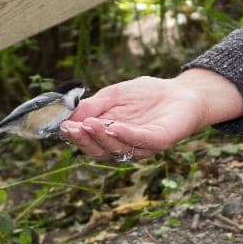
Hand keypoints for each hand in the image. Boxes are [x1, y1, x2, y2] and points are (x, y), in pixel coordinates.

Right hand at [60, 69, 242, 160]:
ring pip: (118, 149)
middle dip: (84, 140)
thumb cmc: (147, 95)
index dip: (74, 135)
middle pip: (100, 150)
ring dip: (101, 137)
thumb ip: (93, 106)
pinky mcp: (160, 140)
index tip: (61, 125)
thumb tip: (68, 114)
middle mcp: (125, 145)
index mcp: (111, 136)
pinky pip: (141, 141)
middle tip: (71, 128)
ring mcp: (143, 146)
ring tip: (89, 124)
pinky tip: (114, 127)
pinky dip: (126, 135)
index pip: (88, 142)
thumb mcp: (113, 95)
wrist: (182, 92)